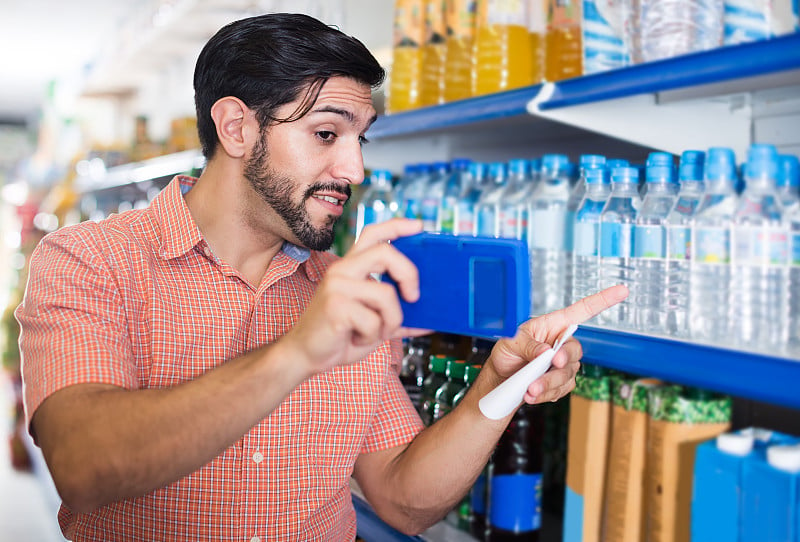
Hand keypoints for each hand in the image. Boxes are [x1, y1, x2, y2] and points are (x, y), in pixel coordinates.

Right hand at [282, 218, 425, 373]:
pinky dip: (373, 335)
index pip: (373, 234)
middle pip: (386, 252)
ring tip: (374, 332)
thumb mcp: (375, 322)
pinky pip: (374, 320)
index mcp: (351, 268)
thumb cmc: (340, 336)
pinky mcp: (335, 305)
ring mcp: (337, 286)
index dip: (397, 226)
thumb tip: (432, 320)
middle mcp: (342, 270)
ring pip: (387, 294)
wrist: (305, 355)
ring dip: (390, 321)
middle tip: (414, 297)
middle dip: (409, 274)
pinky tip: (355, 338)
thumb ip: (399, 316)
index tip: (419, 226)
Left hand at [487, 285, 628, 403]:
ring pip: (567, 375)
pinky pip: (560, 391)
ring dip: (548, 383)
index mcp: (554, 325)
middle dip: (565, 358)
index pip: (582, 311)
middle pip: (575, 350)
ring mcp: (564, 365)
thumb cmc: (508, 353)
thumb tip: (546, 352)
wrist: (502, 379)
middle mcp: (562, 344)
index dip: (603, 300)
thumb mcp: (511, 342)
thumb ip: (528, 345)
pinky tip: (531, 395)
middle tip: (554, 362)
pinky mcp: (561, 384)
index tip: (622, 291)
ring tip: (530, 389)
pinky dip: (545, 394)